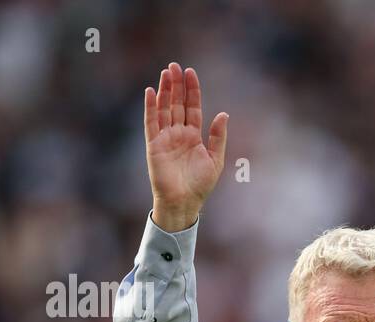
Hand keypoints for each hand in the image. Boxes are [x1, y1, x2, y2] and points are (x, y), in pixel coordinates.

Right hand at [144, 62, 228, 231]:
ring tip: (166, 72)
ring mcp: (165, 138)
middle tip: (175, 66)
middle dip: (176, 85)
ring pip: (164, 108)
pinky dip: (151, 107)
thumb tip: (223, 114)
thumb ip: (218, 137)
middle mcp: (178, 134)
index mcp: (194, 136)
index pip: (192, 107)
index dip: (192, 91)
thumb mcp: (215, 159)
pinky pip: (151, 122)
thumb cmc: (200, 185)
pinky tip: (151, 92)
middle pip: (177, 104)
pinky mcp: (153, 144)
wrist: (184, 202)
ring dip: (164, 90)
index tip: (191, 72)